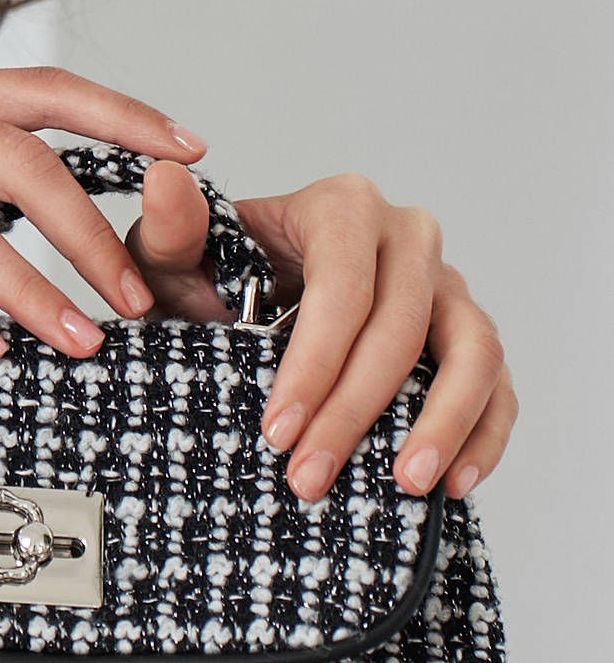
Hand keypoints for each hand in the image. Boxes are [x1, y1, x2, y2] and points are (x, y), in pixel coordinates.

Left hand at [127, 164, 514, 503]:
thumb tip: (164, 178)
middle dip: (355, 411)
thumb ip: (169, 230)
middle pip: (401, 328)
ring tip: (405, 483)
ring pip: (473, 351)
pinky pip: (498, 385)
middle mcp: (408, 237)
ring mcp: (449, 287)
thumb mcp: (175, 261)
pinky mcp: (470, 337)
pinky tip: (453, 484)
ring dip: (443, 422)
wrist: (248, 303)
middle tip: (308, 476)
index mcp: (342, 208)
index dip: (316, 363)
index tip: (277, 430)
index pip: (343, 285)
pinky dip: (485, 435)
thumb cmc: (212, 281)